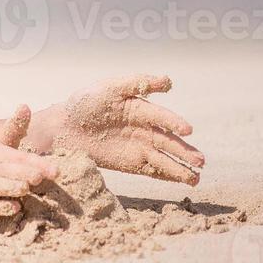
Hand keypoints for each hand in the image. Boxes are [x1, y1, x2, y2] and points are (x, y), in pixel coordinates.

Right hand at [0, 104, 58, 223]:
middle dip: (26, 174)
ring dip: (13, 188)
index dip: (39, 165)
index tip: (56, 172)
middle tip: (38, 178)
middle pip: (10, 172)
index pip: (21, 158)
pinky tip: (13, 207)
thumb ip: (14, 128)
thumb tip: (25, 105)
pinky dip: (0, 207)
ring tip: (24, 189)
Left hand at [41, 73, 204, 184]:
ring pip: (165, 159)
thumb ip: (137, 82)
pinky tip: (182, 181)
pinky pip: (153, 171)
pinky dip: (168, 176)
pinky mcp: (131, 164)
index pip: (162, 117)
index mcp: (141, 109)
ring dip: (181, 167)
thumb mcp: (109, 88)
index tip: (187, 130)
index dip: (175, 123)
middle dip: (185, 151)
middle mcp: (145, 129)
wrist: (62, 128)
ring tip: (196, 177)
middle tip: (200, 161)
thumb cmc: (84, 103)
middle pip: (169, 142)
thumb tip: (169, 81)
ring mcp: (139, 148)